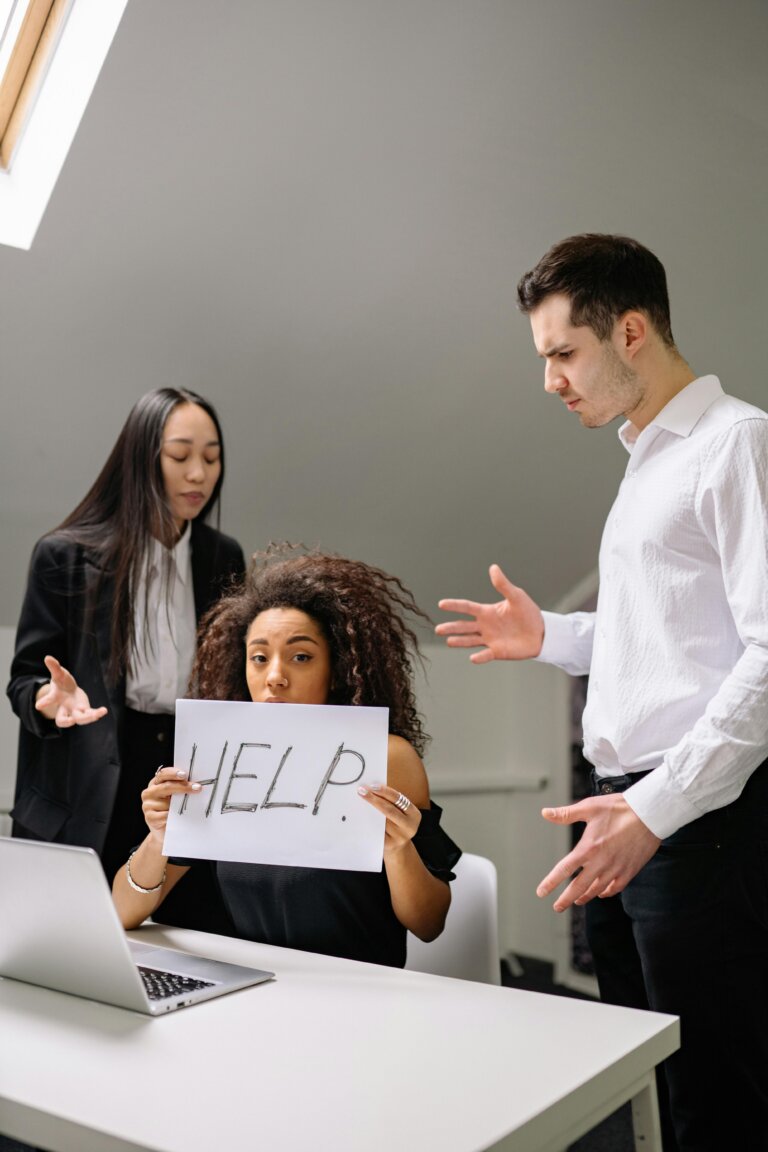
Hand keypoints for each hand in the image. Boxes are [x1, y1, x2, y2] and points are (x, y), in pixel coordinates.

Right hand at [35, 655, 107, 726]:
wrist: (69, 693)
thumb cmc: (62, 683)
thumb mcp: (59, 674)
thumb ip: (54, 667)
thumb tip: (47, 657)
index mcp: (56, 698)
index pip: (49, 700)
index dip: (44, 702)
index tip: (38, 706)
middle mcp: (64, 708)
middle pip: (61, 720)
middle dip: (66, 722)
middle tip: (72, 721)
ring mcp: (75, 711)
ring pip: (79, 719)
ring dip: (88, 718)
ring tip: (97, 714)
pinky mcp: (85, 711)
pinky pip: (91, 715)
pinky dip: (97, 713)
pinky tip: (104, 711)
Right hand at [142, 767, 201, 846]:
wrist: (164, 831)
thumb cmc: (172, 810)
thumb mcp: (175, 797)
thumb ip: (180, 788)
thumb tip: (195, 783)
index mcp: (155, 783)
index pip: (163, 774)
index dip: (173, 773)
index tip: (184, 775)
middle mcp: (149, 792)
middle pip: (166, 786)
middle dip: (183, 787)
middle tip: (197, 788)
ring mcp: (147, 805)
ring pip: (167, 803)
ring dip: (180, 805)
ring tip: (189, 807)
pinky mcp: (149, 818)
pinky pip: (165, 815)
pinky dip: (174, 816)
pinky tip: (179, 818)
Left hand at [358, 783, 421, 854]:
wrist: (397, 846)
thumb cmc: (396, 823)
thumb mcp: (400, 812)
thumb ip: (391, 802)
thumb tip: (372, 788)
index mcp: (414, 815)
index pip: (398, 799)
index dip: (385, 791)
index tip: (372, 786)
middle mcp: (410, 827)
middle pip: (389, 810)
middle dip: (374, 799)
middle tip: (362, 791)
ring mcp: (400, 838)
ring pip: (381, 821)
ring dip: (369, 811)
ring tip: (360, 801)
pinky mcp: (389, 845)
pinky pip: (377, 831)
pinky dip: (368, 822)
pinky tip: (360, 816)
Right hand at [435, 564, 544, 663]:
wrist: (541, 632)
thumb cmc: (528, 613)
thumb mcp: (516, 596)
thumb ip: (503, 584)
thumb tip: (493, 568)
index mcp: (487, 612)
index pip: (467, 607)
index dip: (454, 605)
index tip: (441, 604)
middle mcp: (485, 626)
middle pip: (464, 626)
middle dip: (451, 627)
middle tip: (438, 629)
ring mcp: (490, 639)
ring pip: (470, 640)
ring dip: (459, 641)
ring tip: (448, 641)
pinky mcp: (497, 652)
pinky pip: (486, 655)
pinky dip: (479, 657)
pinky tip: (472, 658)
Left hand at [536, 794, 660, 911]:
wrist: (650, 814)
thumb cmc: (619, 808)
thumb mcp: (589, 807)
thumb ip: (566, 814)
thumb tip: (545, 813)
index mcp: (588, 848)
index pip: (564, 870)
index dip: (551, 883)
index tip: (541, 892)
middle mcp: (601, 862)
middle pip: (579, 887)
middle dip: (566, 899)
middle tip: (557, 907)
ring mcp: (616, 869)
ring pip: (597, 890)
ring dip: (585, 897)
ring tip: (577, 900)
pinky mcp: (630, 870)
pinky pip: (616, 888)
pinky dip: (606, 892)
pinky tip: (601, 892)